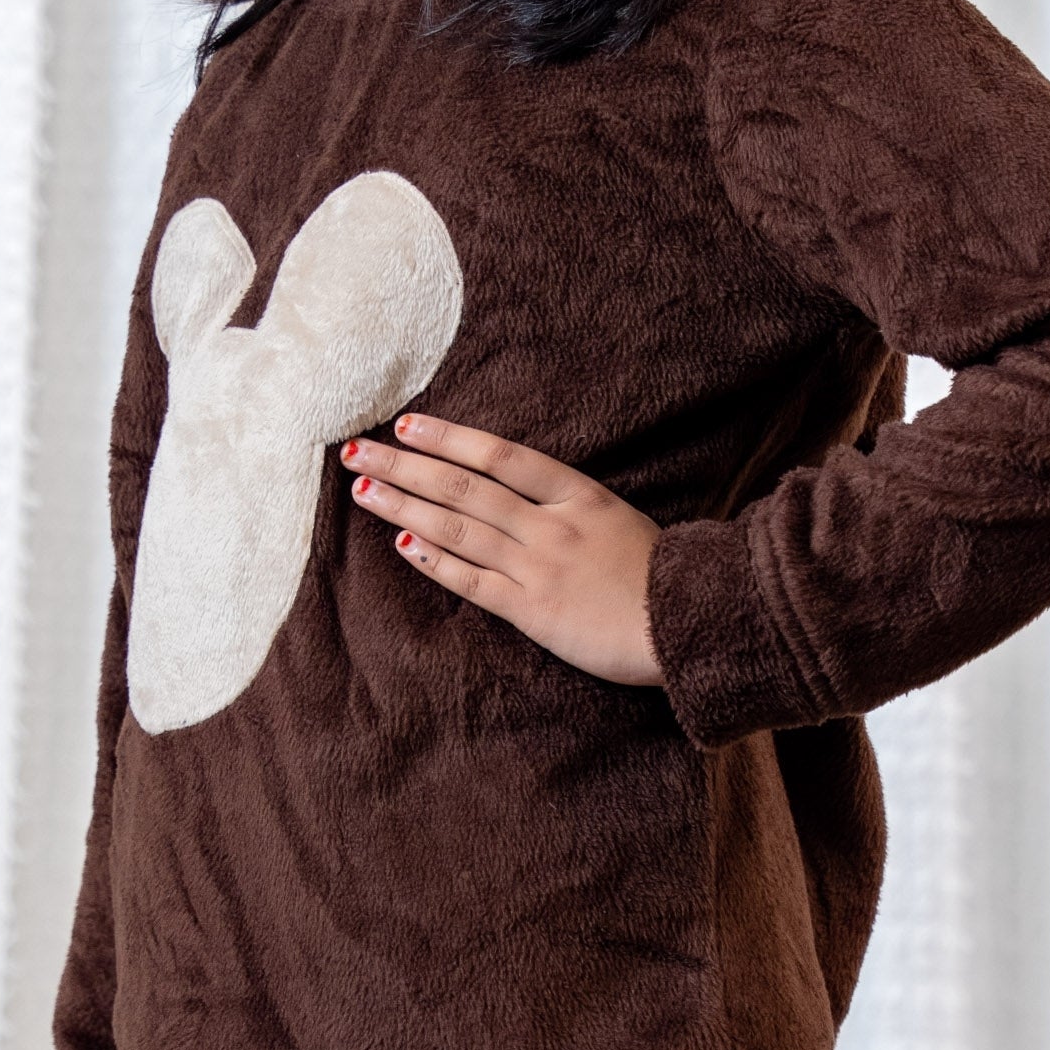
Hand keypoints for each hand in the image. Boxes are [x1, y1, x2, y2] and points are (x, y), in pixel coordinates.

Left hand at [342, 413, 662, 686]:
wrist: (690, 624)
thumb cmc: (662, 576)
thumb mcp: (619, 521)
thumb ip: (570, 507)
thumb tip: (515, 494)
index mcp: (578, 494)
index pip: (500, 455)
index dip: (450, 437)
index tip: (408, 425)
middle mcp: (551, 524)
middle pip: (465, 486)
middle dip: (407, 466)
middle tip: (358, 450)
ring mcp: (539, 566)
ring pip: (459, 527)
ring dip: (406, 505)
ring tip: (364, 488)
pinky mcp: (533, 610)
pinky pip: (473, 581)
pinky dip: (436, 560)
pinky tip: (403, 542)